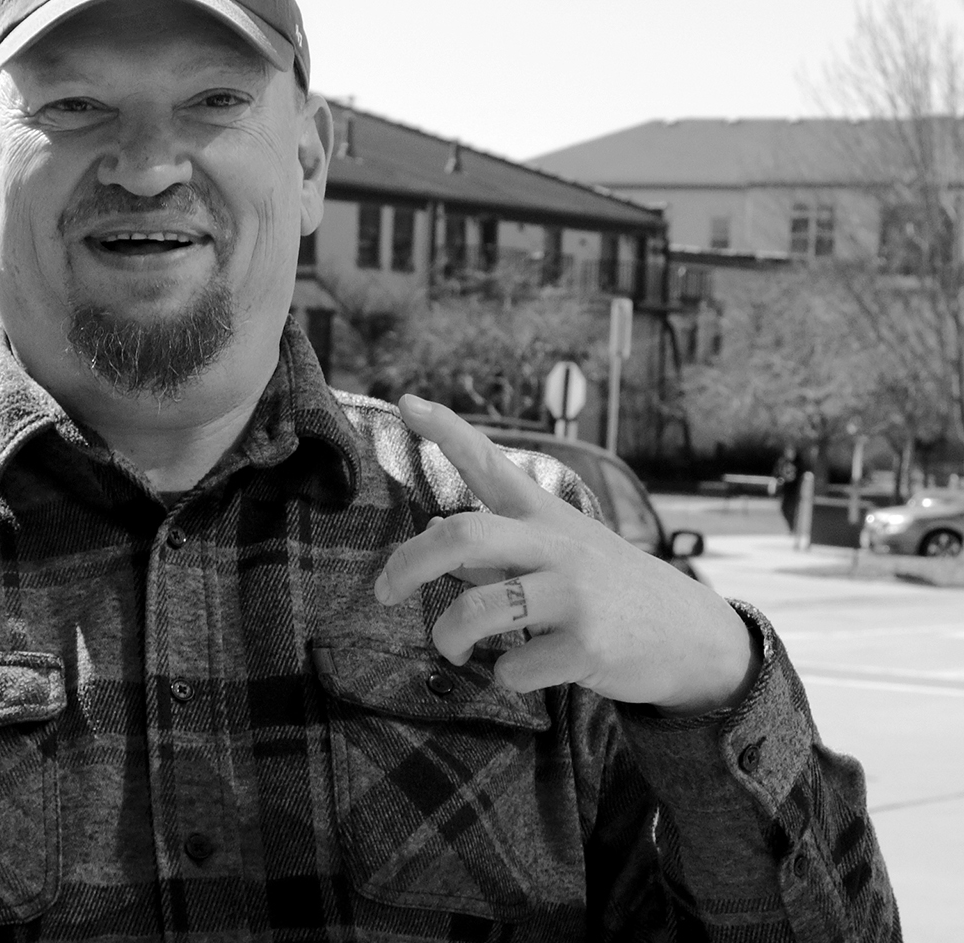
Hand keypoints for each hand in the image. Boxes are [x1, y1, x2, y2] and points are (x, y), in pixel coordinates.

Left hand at [374, 396, 755, 716]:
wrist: (694, 638)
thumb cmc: (608, 591)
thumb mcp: (556, 555)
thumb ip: (494, 546)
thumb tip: (431, 527)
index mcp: (545, 517)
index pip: (491, 463)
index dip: (448, 430)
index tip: (406, 402)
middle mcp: (557, 546)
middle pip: (463, 536)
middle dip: (409, 564)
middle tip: (384, 591)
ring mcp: (575, 595)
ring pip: (477, 611)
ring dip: (447, 636)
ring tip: (451, 647)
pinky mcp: (590, 646)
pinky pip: (515, 666)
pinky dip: (503, 676)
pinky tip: (520, 671)